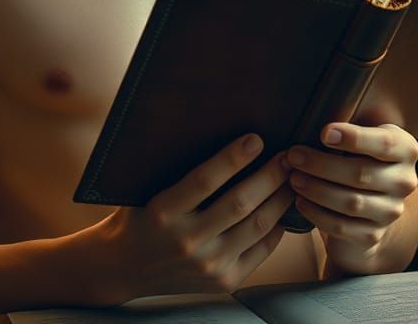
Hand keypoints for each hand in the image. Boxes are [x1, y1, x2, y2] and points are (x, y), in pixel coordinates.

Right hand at [93, 133, 293, 303]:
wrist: (125, 268)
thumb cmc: (140, 216)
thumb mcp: (149, 189)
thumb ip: (180, 170)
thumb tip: (223, 135)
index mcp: (163, 212)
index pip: (204, 180)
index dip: (232, 158)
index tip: (256, 138)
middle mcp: (186, 241)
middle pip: (239, 203)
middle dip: (270, 175)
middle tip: (288, 155)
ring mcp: (207, 265)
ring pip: (256, 226)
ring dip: (279, 198)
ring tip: (293, 178)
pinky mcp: (223, 281)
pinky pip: (260, 251)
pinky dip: (277, 227)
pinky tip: (283, 208)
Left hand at [284, 122, 417, 274]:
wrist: (370, 200)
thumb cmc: (357, 154)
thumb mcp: (362, 135)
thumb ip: (347, 128)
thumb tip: (314, 120)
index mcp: (405, 149)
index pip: (384, 144)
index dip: (354, 138)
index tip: (323, 133)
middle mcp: (404, 181)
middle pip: (361, 173)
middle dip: (321, 164)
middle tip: (293, 155)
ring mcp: (391, 211)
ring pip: (351, 202)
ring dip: (316, 189)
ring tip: (293, 178)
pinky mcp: (374, 234)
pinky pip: (343, 226)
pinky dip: (317, 214)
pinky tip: (300, 201)